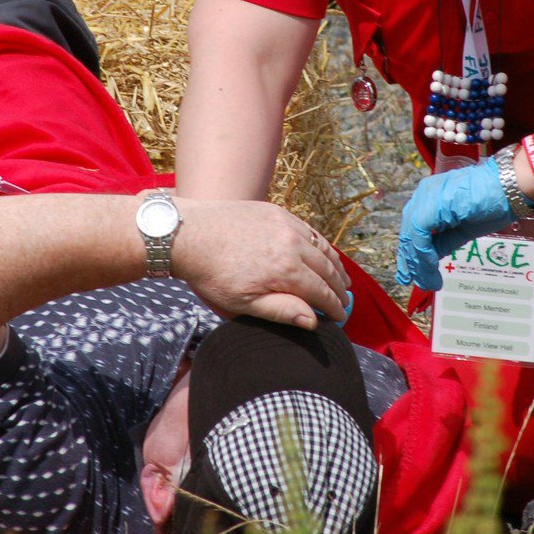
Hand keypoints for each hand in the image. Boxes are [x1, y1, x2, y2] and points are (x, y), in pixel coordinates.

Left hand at [170, 199, 349, 328]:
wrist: (189, 233)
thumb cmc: (212, 274)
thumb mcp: (242, 304)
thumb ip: (281, 312)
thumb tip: (313, 321)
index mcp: (286, 272)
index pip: (322, 293)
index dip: (334, 308)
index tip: (340, 318)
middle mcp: (293, 245)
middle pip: (328, 270)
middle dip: (339, 289)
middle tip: (344, 302)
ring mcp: (287, 225)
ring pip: (323, 248)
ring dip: (336, 266)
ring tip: (343, 280)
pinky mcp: (278, 212)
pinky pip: (309, 231)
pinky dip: (321, 245)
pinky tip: (323, 253)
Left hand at [396, 158, 515, 289]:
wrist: (510, 189)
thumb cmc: (492, 205)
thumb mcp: (462, 230)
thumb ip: (443, 242)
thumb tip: (429, 261)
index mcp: (430, 197)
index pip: (413, 229)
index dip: (412, 254)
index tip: (415, 275)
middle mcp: (424, 194)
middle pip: (408, 233)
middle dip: (412, 262)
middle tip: (422, 283)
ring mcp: (427, 197)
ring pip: (412, 236)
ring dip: (419, 263)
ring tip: (429, 282)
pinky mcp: (433, 204)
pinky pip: (420, 234)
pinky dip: (423, 253)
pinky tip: (432, 267)